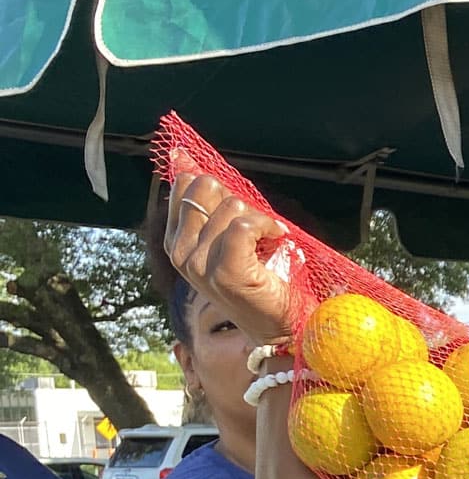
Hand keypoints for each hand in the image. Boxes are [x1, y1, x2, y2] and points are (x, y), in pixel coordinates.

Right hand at [162, 168, 293, 343]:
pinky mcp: (225, 272)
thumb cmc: (262, 277)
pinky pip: (242, 226)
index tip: (239, 213)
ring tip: (269, 241)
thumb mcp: (229, 235)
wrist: (282, 324)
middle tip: (257, 227)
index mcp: (176, 240)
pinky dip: (267, 226)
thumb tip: (180, 154)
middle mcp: (181, 252)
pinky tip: (277, 237)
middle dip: (239, 200)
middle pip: (205, 187)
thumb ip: (209, 202)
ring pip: (230, 207)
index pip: (185, 184)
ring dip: (260, 218)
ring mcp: (198, 265)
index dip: (220, 190)